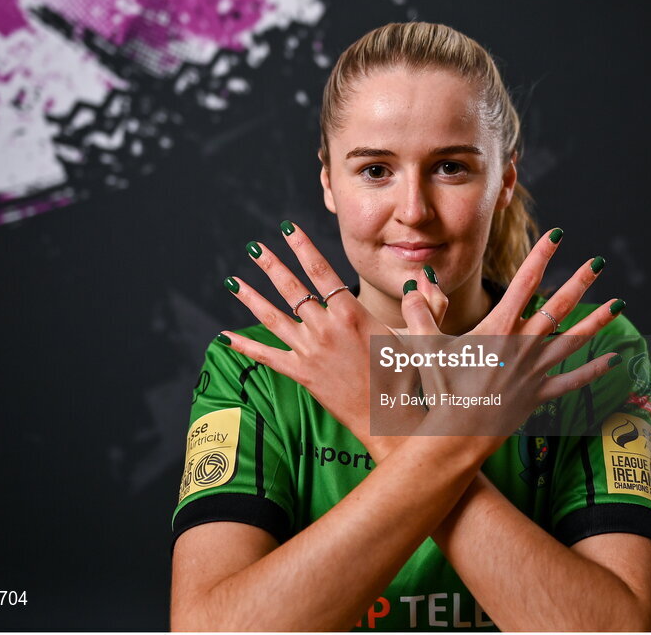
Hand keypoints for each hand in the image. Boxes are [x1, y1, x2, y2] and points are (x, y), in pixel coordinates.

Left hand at [218, 221, 446, 455]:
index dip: (303, 248)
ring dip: (251, 297)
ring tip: (233, 280)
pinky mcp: (303, 376)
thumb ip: (425, 304)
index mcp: (352, 314)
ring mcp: (311, 353)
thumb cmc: (410, 380)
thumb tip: (424, 277)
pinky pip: (268, 358)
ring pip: (273, 318)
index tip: (288, 229)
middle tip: (254, 247)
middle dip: (271, 265)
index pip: (321, 271)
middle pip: (291, 289)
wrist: (392, 421)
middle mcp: (326, 329)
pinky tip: (225, 337)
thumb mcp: (421, 337)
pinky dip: (246, 347)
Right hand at [399, 228, 625, 452]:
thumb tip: (415, 284)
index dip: (541, 255)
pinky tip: (614, 360)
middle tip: (599, 263)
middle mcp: (523, 346)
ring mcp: (534, 371)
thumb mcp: (426, 347)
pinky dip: (593, 371)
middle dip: (579, 282)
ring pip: (573, 340)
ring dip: (597, 321)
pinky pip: (572, 381)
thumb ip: (420, 313)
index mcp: (499, 328)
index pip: (525, 283)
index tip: (557, 235)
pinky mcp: (539, 395)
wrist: (458, 434)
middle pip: (558, 307)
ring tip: (619, 303)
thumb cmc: (441, 389)